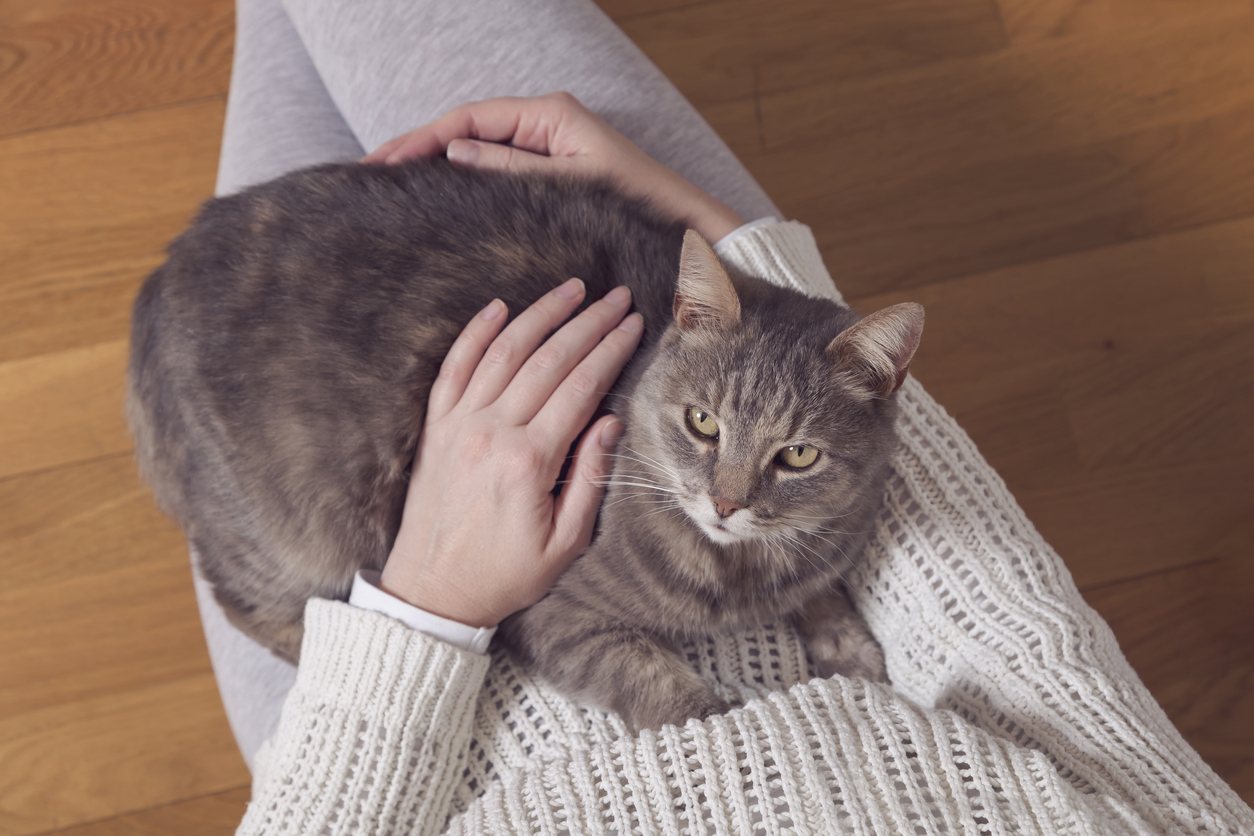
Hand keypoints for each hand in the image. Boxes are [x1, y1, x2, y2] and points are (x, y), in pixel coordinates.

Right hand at [362, 92, 744, 243]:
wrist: (681, 227)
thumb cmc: (637, 205)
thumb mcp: (568, 188)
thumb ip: (511, 171)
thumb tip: (454, 156)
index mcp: (550, 114)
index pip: (470, 120)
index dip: (423, 139)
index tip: (385, 161)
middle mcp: (545, 121)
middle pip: (467, 129)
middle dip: (420, 148)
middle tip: (374, 172)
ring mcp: (547, 144)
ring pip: (479, 148)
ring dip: (437, 163)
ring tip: (393, 184)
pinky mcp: (551, 168)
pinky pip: (498, 167)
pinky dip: (465, 178)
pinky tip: (438, 194)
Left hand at [378, 279, 642, 627]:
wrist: (432, 592)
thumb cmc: (504, 575)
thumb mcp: (564, 542)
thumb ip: (590, 479)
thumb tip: (610, 421)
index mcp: (529, 462)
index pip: (580, 387)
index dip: (611, 350)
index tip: (633, 324)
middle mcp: (491, 433)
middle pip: (548, 360)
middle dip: (588, 323)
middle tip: (617, 298)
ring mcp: (459, 426)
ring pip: (503, 352)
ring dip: (540, 315)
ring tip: (572, 289)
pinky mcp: (437, 429)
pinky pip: (454, 367)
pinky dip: (475, 333)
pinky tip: (498, 307)